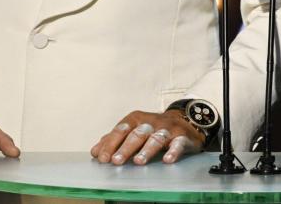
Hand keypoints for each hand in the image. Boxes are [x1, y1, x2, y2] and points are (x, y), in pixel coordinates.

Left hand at [90, 110, 204, 165]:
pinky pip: (178, 143)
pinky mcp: (182, 137)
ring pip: (156, 139)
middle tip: (116, 161)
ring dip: (146, 150)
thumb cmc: (153, 128)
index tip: (102, 158)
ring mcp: (167, 129)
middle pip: (136, 134)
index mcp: (136, 119)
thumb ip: (114, 140)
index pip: (121, 130)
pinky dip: (173, 151)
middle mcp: (151, 122)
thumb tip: (95, 151)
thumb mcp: (133, 129)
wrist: (185, 120)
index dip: (111, 144)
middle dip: (125, 147)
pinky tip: (167, 159)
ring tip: (138, 161)